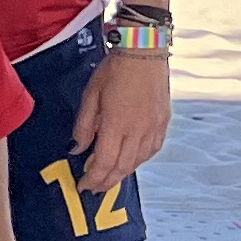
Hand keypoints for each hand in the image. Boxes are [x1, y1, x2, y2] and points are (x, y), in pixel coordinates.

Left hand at [70, 47, 170, 192]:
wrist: (144, 51)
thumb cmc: (115, 70)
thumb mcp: (90, 96)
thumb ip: (84, 126)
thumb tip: (76, 149)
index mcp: (117, 124)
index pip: (104, 163)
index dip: (93, 178)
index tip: (83, 185)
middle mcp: (138, 131)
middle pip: (122, 167)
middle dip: (106, 181)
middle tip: (94, 188)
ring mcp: (154, 128)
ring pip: (138, 162)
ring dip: (122, 173)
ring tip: (109, 177)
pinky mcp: (163, 123)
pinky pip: (152, 150)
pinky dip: (139, 161)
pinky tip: (130, 161)